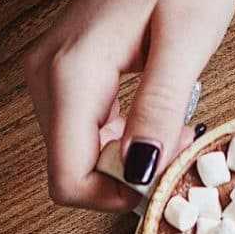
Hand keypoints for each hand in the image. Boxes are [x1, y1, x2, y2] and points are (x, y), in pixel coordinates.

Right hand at [26, 0, 233, 209]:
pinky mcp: (60, 75)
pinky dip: (118, 138)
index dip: (114, 194)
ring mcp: (49, 76)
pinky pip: (81, 132)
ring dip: (124, 157)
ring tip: (168, 122)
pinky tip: (149, 113)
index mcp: (71, 74)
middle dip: (125, 174)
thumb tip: (139, 173)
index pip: (67, 179)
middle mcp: (47, 78)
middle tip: (175, 139)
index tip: (159, 173)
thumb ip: (160, 108)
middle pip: (71, 169)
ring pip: (76, 156)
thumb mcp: (187, 38)